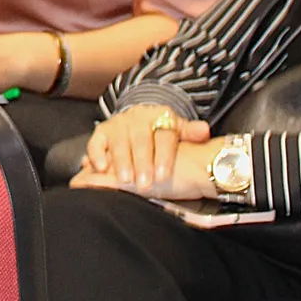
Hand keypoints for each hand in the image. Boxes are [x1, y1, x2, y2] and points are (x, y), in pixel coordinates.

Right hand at [73, 104, 213, 195]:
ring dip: (121, 162)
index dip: (163, 156)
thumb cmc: (163, 134)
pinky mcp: (102, 131)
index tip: (163, 175)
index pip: (164, 135)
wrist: (141, 119)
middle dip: (142, 163)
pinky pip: (96, 141)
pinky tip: (101, 168)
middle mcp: (138, 118)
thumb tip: (204, 131)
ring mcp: (119, 124)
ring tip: (125, 180)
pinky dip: (96, 154)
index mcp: (160, 117)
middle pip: (140, 140)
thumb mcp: (179, 130)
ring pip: (119, 142)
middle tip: (144, 184)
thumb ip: (191, 133)